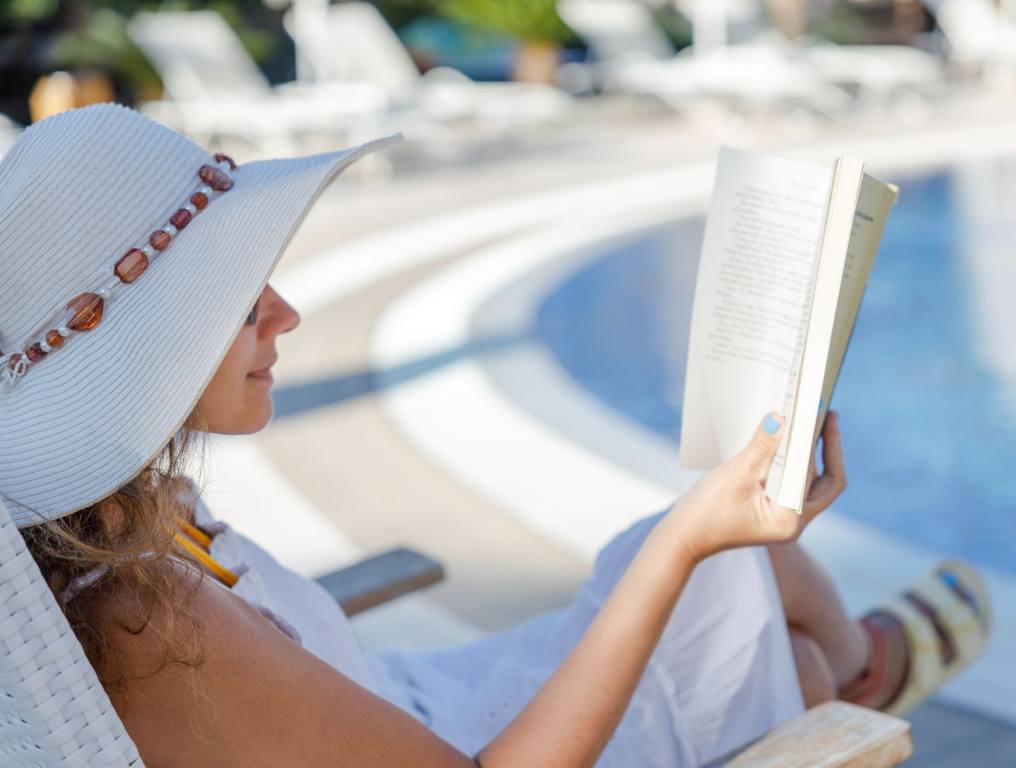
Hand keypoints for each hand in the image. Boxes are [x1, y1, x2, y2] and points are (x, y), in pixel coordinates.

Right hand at [666, 410, 846, 563]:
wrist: (682, 537)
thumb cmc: (705, 513)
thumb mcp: (736, 474)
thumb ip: (762, 446)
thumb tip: (780, 418)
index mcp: (790, 521)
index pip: (816, 477)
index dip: (819, 444)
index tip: (822, 414)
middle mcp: (793, 523)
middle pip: (825, 483)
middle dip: (827, 449)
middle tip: (828, 416)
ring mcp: (783, 519)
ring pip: (809, 483)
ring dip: (809, 454)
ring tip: (812, 423)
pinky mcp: (772, 512)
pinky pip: (791, 484)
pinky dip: (792, 463)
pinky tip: (788, 442)